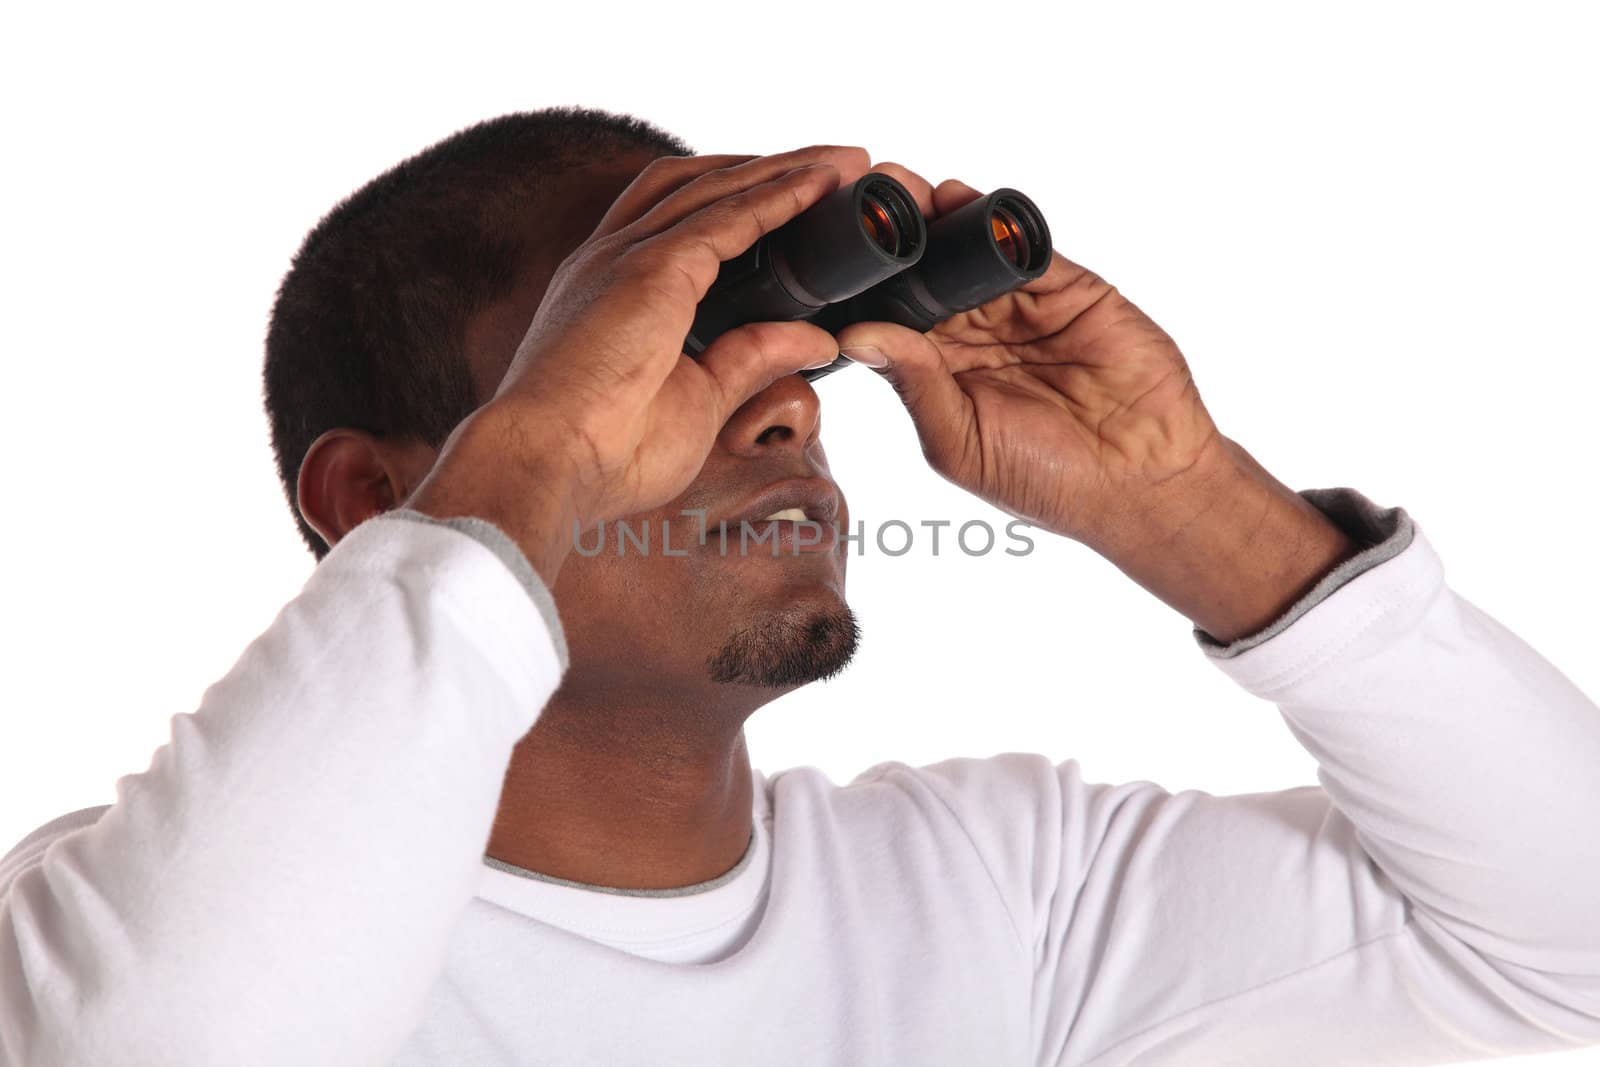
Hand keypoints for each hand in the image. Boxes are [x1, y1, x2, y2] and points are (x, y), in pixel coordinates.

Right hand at [408, 146, 871, 583]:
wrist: (545, 463)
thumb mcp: (700, 397)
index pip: (679, 219)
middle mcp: (614, 257)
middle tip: (838, 165)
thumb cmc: (606, 450)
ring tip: (846, 163)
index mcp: (612, 287)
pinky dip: (778, 196)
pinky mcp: (653, 269)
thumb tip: (819, 340)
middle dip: (769, 168)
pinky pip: (729, 217)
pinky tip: (820, 185)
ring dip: (786, 169)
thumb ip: (754, 358)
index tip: (796, 198)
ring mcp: (629, 256)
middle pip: (700, 185)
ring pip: (719, 188)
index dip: (737, 200)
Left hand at [834, 172, 1219, 553]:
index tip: (824, 251)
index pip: (890, 315)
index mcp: (939, 372)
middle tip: (856, 199)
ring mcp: (1023, 307)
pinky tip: (960, 200)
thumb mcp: (960, 440)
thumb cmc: (1046, 481)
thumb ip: (914, 384)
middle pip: (924, 272)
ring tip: (899, 188)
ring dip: (935, 218)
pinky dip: (995, 223)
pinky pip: (1027, 248)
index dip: (861, 284)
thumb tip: (855, 336)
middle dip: (893, 237)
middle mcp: (975, 333)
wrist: (1142, 482)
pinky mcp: (1071, 289)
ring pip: (969, 252)